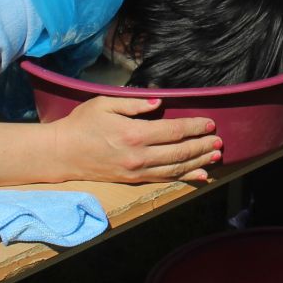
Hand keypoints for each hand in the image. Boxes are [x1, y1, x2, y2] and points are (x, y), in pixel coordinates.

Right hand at [51, 95, 221, 184]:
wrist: (62, 153)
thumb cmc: (82, 124)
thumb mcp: (104, 104)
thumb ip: (133, 103)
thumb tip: (159, 102)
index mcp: (134, 134)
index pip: (174, 131)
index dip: (194, 127)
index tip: (209, 123)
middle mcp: (139, 156)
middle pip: (180, 151)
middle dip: (202, 145)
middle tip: (219, 140)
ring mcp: (137, 171)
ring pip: (176, 168)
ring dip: (199, 162)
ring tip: (216, 156)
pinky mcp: (133, 180)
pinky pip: (165, 179)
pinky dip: (185, 178)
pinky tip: (200, 175)